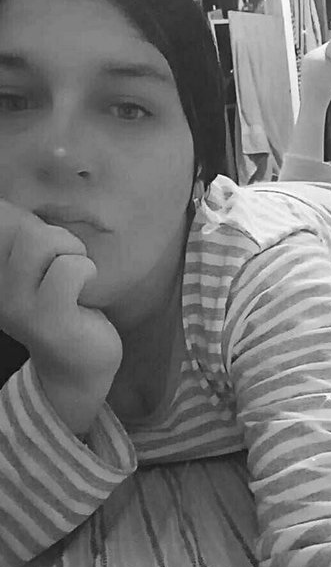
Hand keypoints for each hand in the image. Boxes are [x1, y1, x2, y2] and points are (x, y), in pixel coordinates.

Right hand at [0, 200, 121, 433]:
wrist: (78, 365)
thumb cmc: (63, 303)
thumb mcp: (35, 266)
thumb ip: (26, 236)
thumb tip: (13, 201)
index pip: (1, 219)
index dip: (22, 217)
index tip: (47, 248)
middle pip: (21, 225)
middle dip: (56, 235)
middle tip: (69, 260)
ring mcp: (18, 306)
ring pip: (41, 241)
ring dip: (71, 250)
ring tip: (77, 273)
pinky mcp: (49, 319)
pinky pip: (69, 268)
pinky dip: (86, 270)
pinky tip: (87, 287)